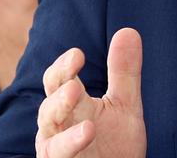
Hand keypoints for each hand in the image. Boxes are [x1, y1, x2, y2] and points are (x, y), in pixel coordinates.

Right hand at [36, 28, 147, 157]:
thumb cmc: (116, 145)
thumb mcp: (125, 105)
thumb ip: (124, 73)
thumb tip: (128, 30)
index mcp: (71, 106)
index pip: (59, 80)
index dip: (64, 66)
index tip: (78, 54)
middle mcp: (58, 126)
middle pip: (50, 100)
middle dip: (59, 83)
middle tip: (74, 64)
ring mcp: (57, 148)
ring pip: (48, 127)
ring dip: (59, 108)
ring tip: (75, 92)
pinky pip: (59, 154)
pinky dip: (70, 142)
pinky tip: (89, 130)